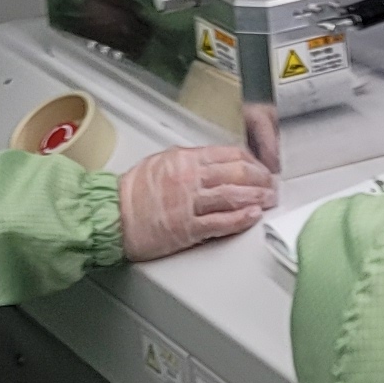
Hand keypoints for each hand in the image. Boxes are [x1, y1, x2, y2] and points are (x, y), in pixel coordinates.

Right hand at [120, 140, 276, 261]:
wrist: (113, 216)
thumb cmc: (132, 192)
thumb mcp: (161, 162)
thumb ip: (189, 161)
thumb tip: (214, 162)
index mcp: (185, 159)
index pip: (229, 154)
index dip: (252, 160)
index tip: (261, 166)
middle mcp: (190, 178)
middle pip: (237, 173)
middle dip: (260, 178)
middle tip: (271, 184)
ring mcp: (190, 203)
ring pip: (233, 195)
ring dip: (257, 197)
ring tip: (269, 199)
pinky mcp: (188, 228)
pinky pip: (221, 222)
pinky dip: (241, 218)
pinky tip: (253, 216)